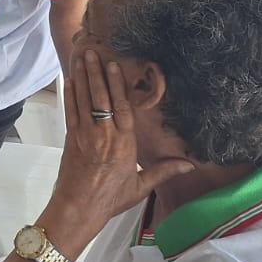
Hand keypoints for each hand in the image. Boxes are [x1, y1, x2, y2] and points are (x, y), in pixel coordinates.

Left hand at [40, 51, 194, 246]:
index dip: (119, 85)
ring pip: (84, 101)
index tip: (115, 66)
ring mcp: (85, 136)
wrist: (78, 208)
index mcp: (124, 145)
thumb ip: (163, 170)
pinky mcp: (70, 139)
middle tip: (93, 52)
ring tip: (82, 58)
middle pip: (101, 98)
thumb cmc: (111, 199)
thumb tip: (190, 164)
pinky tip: (70, 80)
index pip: (123, 108)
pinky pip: (70, 112)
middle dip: (97, 73)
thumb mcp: (141, 186)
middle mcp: (104, 136)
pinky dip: (70, 95)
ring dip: (83, 78)